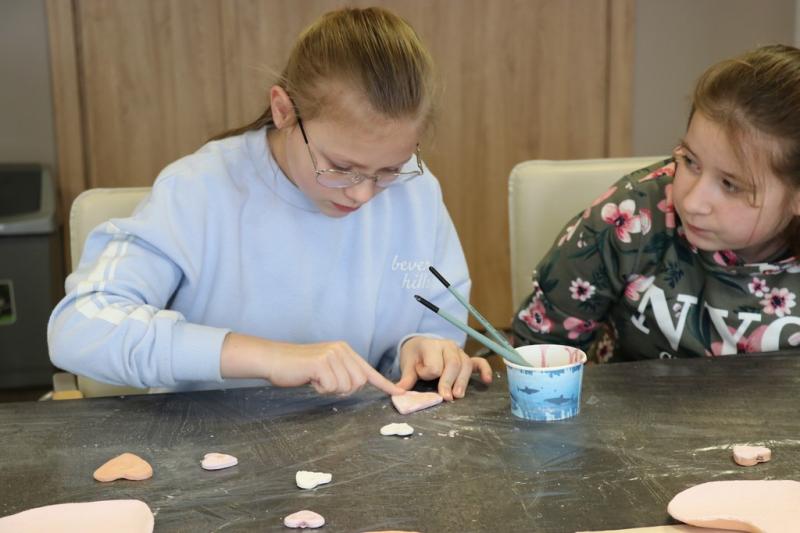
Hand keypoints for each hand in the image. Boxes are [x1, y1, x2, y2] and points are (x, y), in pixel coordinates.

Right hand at [221, 334, 404, 395]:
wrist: (274, 359)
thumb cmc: (298, 367)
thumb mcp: (325, 367)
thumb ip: (342, 373)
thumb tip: (357, 385)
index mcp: (344, 350)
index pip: (368, 370)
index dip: (384, 383)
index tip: (399, 392)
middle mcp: (341, 350)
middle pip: (360, 382)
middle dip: (344, 389)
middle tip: (325, 383)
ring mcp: (332, 355)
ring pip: (346, 386)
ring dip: (330, 389)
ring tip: (316, 379)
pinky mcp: (322, 363)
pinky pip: (331, 387)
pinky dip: (320, 389)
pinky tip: (310, 379)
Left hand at [396, 336, 492, 400]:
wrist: (421, 345)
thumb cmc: (415, 356)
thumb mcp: (407, 364)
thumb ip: (406, 378)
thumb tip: (399, 392)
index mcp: (430, 346)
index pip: (434, 364)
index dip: (427, 373)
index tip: (420, 375)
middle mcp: (446, 346)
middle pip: (453, 364)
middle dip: (449, 382)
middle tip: (446, 398)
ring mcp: (459, 351)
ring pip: (465, 365)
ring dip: (463, 381)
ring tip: (458, 395)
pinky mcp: (467, 358)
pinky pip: (478, 362)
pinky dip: (484, 370)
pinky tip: (487, 380)